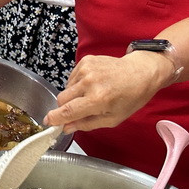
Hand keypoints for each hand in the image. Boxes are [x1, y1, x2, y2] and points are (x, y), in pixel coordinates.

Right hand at [44, 52, 166, 132]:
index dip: (55, 118)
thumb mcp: (112, 119)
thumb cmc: (130, 98)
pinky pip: (72, 78)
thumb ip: (87, 124)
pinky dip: (77, 84)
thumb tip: (66, 127)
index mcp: (98, 99)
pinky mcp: (85, 60)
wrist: (141, 72)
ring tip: (91, 95)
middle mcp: (89, 82)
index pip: (68, 111)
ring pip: (66, 88)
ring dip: (73, 95)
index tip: (48, 122)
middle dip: (65, 108)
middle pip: (61, 99)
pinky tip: (92, 85)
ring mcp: (86, 69)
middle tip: (77, 111)